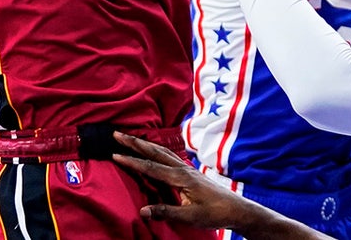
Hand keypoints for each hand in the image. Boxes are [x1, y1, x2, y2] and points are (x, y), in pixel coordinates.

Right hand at [112, 132, 241, 228]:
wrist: (235, 209)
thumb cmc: (214, 213)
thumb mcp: (189, 217)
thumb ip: (165, 212)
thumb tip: (142, 211)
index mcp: (181, 178)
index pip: (151, 168)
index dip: (132, 161)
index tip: (115, 155)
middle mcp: (183, 169)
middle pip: (154, 152)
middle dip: (135, 142)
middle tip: (117, 134)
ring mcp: (187, 168)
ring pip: (162, 152)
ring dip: (144, 144)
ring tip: (130, 137)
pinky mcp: (190, 172)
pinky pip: (169, 156)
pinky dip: (156, 150)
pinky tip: (153, 150)